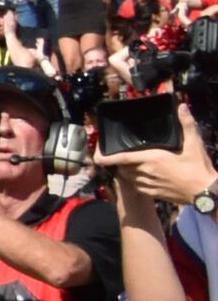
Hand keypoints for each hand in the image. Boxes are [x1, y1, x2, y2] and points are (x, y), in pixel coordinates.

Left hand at [96, 129, 217, 209]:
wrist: (204, 192)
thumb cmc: (198, 168)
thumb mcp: (194, 143)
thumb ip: (186, 124)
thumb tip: (182, 107)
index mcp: (152, 159)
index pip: (122, 158)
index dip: (107, 157)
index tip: (96, 156)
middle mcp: (145, 172)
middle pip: (122, 167)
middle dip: (119, 162)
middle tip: (121, 155)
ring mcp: (148, 184)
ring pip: (127, 178)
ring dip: (125, 171)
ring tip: (130, 164)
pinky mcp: (152, 194)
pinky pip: (136, 187)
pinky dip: (134, 181)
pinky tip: (141, 176)